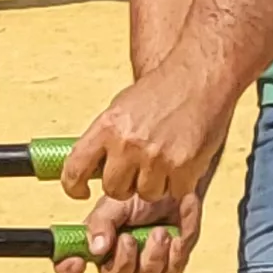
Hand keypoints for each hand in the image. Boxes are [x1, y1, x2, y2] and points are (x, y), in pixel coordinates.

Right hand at [52, 188, 202, 272]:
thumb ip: (102, 222)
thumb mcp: (117, 201)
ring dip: (152, 255)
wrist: (178, 187)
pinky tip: (176, 235)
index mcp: (98, 242)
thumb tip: (95, 248)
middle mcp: (118, 257)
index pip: (71, 264)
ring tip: (160, 231)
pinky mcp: (171, 265)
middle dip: (124, 260)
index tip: (76, 263)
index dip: (68, 269)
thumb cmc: (144, 192)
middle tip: (130, 238)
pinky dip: (175, 254)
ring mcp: (145, 265)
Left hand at [59, 64, 243, 217]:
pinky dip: (179, 182)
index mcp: (108, 127)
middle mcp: (128, 144)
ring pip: (146, 194)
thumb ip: (105, 138)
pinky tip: (182, 160)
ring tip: (164, 158)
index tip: (79, 191)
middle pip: (114, 190)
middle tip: (136, 170)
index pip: (76, 168)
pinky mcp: (183, 168)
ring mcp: (156, 158)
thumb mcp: (121, 108)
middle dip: (124, 185)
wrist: (198, 79)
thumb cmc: (161, 91)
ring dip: (154, 183)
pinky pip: (175, 192)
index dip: (73, 186)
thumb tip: (91, 167)